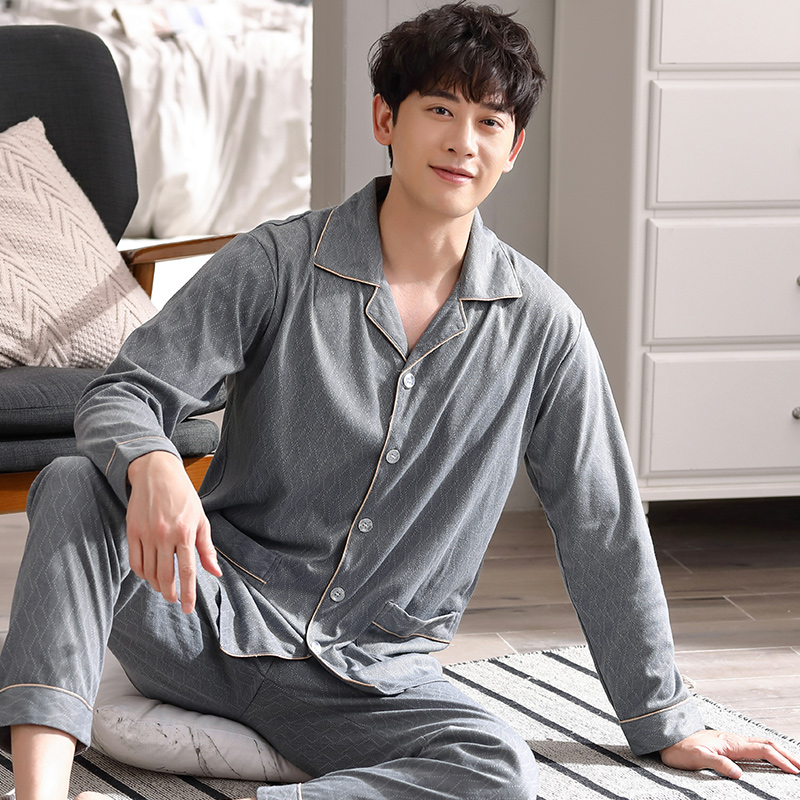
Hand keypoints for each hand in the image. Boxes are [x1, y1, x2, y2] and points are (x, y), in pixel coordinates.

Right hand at [126, 451, 221, 613]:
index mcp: (185, 532)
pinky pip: (135, 561)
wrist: (156, 473)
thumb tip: (215, 572)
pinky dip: (142, 574)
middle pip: (166, 576)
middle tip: (174, 600)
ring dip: (156, 585)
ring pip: (149, 572)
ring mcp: (146, 534)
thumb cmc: (183, 496)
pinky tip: (149, 575)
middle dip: (170, 593)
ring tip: (163, 588)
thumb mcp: (201, 519)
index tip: (188, 608)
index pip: (187, 571)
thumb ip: (206, 548)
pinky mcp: (132, 531)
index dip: (188, 593)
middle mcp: (165, 535)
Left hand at [660, 729, 799, 778]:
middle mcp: (732, 740)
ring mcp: (730, 741)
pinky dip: (766, 751)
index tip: (794, 771)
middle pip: (765, 744)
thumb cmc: (680, 749)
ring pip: (760, 743)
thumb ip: (717, 764)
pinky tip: (768, 757)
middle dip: (785, 754)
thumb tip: (739, 774)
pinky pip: (752, 746)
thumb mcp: (697, 759)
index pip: (762, 750)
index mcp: (730, 743)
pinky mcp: (725, 745)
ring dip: (778, 751)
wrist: (667, 738)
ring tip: (791, 762)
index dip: (780, 760)